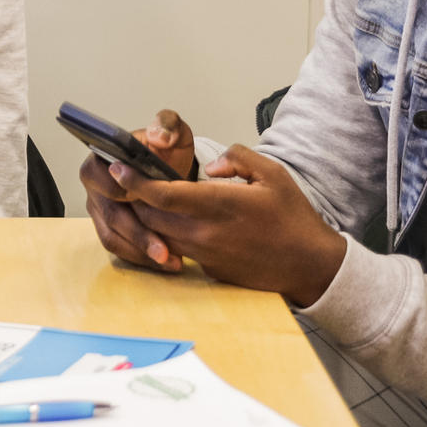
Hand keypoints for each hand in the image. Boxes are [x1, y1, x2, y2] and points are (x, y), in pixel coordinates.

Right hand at [79, 110, 197, 272]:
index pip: (103, 179)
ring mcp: (99, 210)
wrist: (168, 168)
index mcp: (101, 159)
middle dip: (138, 234)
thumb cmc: (166, 150)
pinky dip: (140, 258)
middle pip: (110, 214)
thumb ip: (167, 125)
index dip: (123, 193)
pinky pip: (119, 248)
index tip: (145, 202)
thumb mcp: (172, 131)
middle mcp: (94, 186)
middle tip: (163, 250)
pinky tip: (165, 263)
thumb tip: (158, 137)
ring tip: (168, 262)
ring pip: (112, 237)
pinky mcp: (109, 228)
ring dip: (139, 252)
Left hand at [105, 145, 349, 305]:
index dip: (134, 181)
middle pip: (149, 216)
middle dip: (132, 198)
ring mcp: (204, 254)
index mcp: (218, 205)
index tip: (117, 167)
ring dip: (145, 218)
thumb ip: (237, 157)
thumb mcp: (272, 174)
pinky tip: (169, 221)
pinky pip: (175, 249)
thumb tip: (210, 166)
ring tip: (141, 197)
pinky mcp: (208, 269)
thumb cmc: (292, 216)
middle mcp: (205, 233)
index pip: (161, 195)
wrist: (309, 265)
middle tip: (123, 179)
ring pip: (158, 234)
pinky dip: (164, 235)